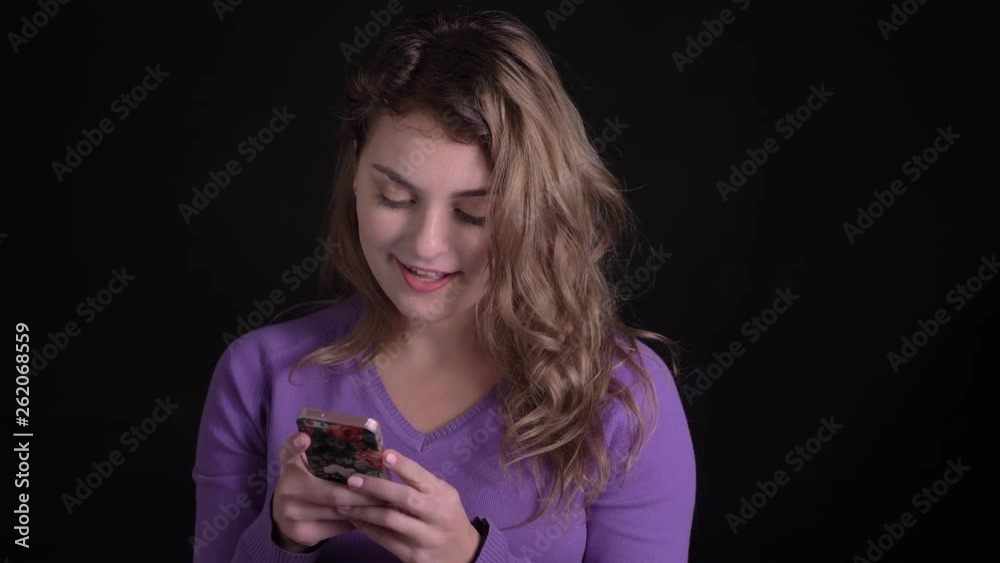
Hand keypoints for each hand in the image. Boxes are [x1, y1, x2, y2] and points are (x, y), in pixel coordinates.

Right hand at [271, 432, 385, 552]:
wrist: (283, 520)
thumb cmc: (306, 484)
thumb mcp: (307, 466)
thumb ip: (321, 451)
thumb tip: (364, 445)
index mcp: (290, 467)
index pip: (288, 453)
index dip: (296, 446)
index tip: (305, 439)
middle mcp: (287, 490)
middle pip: (334, 493)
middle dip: (365, 493)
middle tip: (388, 490)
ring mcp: (293, 515)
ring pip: (340, 512)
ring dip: (366, 508)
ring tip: (387, 502)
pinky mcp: (304, 533)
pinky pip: (340, 527)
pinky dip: (358, 521)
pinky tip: (372, 516)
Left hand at [337, 449, 482, 562]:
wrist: (464, 555)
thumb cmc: (446, 517)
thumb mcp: (443, 496)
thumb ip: (420, 484)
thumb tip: (384, 462)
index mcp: (443, 495)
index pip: (421, 476)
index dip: (402, 464)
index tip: (383, 453)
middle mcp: (436, 514)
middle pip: (404, 497)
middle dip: (375, 487)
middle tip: (352, 480)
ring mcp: (425, 537)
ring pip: (390, 520)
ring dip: (364, 510)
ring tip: (343, 502)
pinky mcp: (413, 556)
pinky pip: (385, 540)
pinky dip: (367, 528)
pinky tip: (354, 519)